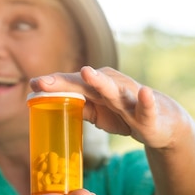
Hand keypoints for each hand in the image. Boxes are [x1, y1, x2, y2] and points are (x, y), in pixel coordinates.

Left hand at [30, 66, 186, 148]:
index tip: (32, 84)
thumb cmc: (123, 113)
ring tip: (87, 72)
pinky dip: (146, 99)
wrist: (162, 121)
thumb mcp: (97, 112)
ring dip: (99, 81)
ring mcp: (128, 98)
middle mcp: (110, 87)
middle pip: (84, 84)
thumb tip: (43, 102)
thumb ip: (76, 105)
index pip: (69, 85)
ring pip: (112, 90)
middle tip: (43, 82)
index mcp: (95, 88)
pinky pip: (146, 105)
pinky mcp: (147, 111)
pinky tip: (145, 92)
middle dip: (64, 82)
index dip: (51, 85)